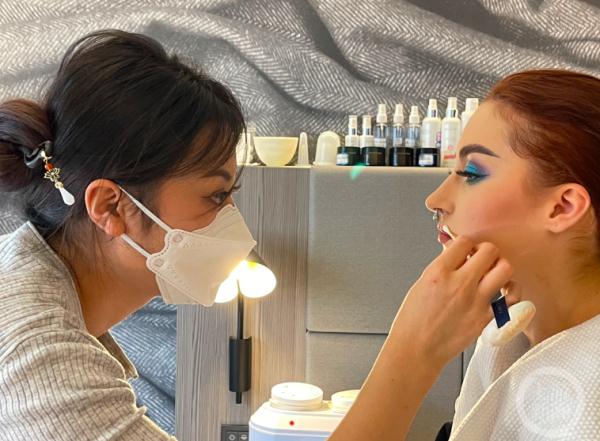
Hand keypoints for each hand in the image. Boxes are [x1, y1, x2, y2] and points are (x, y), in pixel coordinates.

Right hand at [389, 236, 514, 369]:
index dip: (467, 244)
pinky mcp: (487, 318)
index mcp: (439, 272)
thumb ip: (442, 267)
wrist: (417, 348)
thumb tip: (456, 254)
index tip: (466, 250)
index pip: (465, 241)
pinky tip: (501, 293)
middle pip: (490, 251)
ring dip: (500, 268)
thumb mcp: (422, 283)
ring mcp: (476, 301)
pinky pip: (510, 298)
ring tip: (492, 275)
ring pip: (505, 269)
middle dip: (486, 252)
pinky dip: (508, 293)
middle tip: (482, 260)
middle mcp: (460, 283)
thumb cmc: (414, 320)